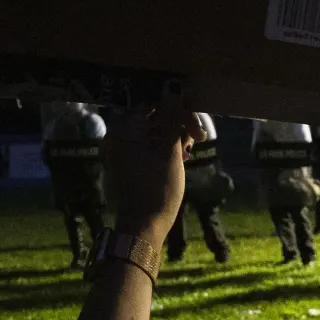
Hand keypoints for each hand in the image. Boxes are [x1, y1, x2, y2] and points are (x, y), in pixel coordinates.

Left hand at [105, 93, 204, 240]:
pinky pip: (148, 146)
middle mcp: (119, 136)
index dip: (179, 110)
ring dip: (174, 137)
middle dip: (178, 125)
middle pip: (153, 118)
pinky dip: (164, 148)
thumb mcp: (170, 152)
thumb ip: (173, 121)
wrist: (143, 226)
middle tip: (199, 138)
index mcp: (125, 130)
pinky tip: (182, 157)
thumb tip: (176, 93)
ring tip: (191, 150)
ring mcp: (123, 151)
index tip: (198, 123)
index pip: (155, 105)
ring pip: (153, 132)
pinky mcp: (129, 164)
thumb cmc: (158, 189)